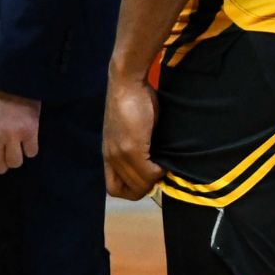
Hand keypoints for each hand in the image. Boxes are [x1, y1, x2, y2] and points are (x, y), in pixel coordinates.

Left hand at [0, 87, 40, 177]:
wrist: (12, 83)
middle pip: (0, 166)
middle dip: (2, 163)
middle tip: (5, 153)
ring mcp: (13, 135)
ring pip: (16, 163)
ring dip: (16, 157)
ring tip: (16, 146)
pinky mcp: (30, 132)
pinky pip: (31, 153)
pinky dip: (30, 148)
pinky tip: (27, 138)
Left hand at [103, 75, 164, 198]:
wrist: (127, 83)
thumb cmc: (133, 103)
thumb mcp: (131, 132)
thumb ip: (137, 150)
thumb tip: (155, 166)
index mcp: (109, 154)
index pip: (114, 189)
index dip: (132, 189)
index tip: (147, 179)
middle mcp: (111, 156)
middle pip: (129, 191)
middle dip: (148, 188)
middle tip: (160, 173)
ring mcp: (120, 153)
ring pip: (140, 185)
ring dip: (155, 180)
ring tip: (164, 165)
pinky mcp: (131, 147)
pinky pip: (148, 172)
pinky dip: (159, 171)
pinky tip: (165, 160)